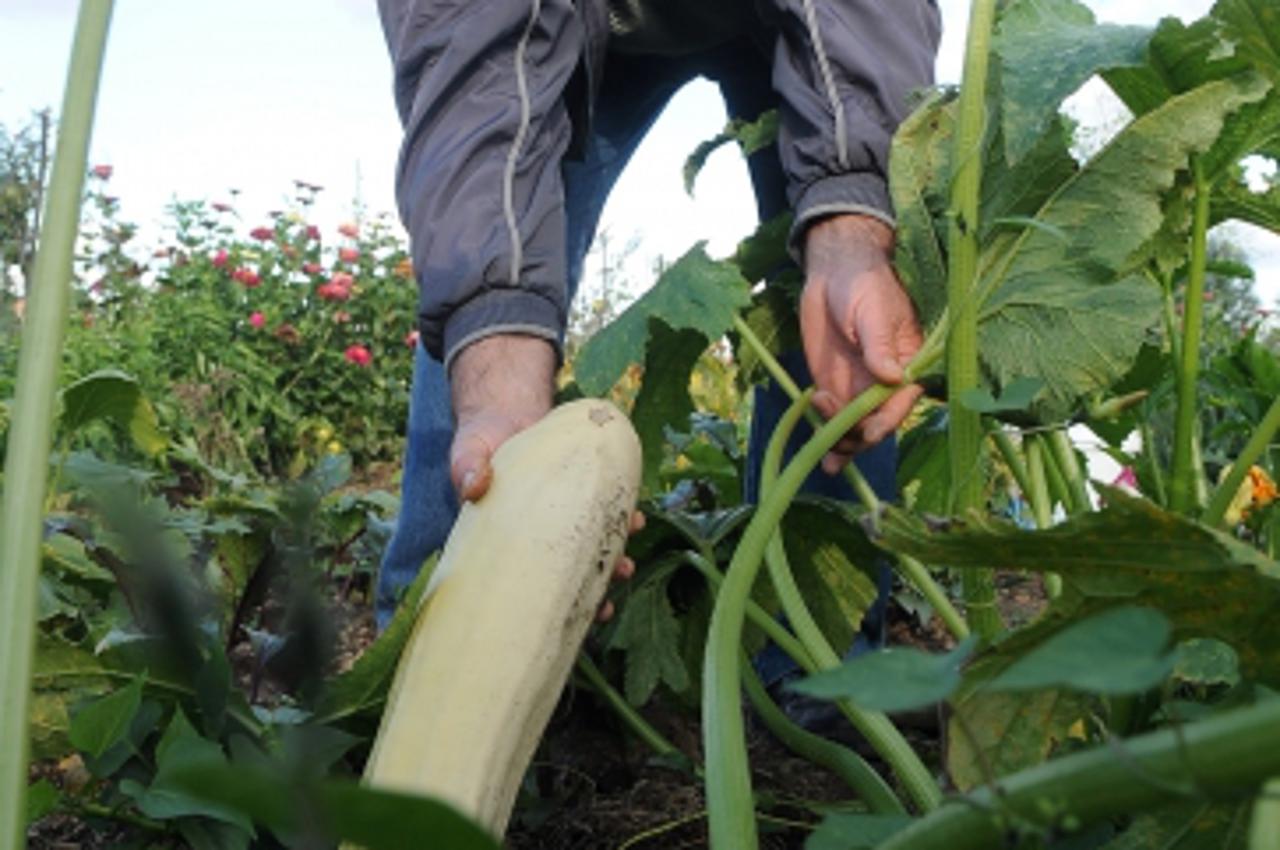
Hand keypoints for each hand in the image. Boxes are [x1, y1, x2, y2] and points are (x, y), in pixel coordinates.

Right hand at [448, 332, 638, 619]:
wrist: (508, 410)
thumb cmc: (481, 440)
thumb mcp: (468, 450)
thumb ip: (468, 466)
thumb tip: (473, 486)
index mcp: (508, 539)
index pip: (525, 580)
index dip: (545, 606)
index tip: (563, 624)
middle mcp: (538, 533)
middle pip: (564, 573)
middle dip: (586, 592)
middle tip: (607, 602)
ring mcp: (564, 513)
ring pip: (589, 548)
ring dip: (610, 559)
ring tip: (628, 564)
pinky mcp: (583, 490)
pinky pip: (605, 512)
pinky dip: (621, 518)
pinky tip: (635, 519)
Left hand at [799, 214, 923, 473]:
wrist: (834, 272)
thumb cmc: (865, 284)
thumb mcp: (874, 311)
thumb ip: (879, 346)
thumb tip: (890, 377)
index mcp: (907, 367)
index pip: (900, 404)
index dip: (885, 421)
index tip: (868, 430)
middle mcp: (884, 386)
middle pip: (875, 425)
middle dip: (856, 436)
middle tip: (833, 429)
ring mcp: (857, 390)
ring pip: (853, 430)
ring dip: (839, 441)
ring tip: (822, 438)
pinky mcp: (833, 388)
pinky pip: (832, 419)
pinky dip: (826, 438)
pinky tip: (820, 455)